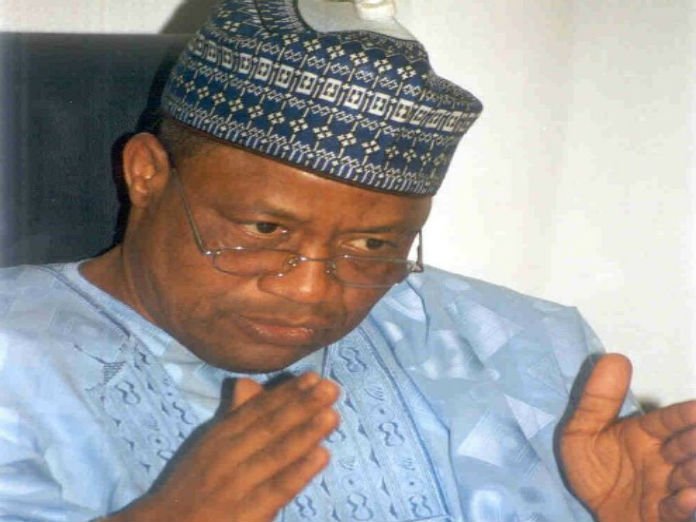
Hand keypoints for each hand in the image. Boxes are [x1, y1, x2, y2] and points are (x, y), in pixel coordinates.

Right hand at [108, 372, 339, 521]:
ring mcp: (236, 486)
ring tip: (332, 414)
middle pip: (269, 427)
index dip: (286, 393)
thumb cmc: (190, 486)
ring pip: (275, 455)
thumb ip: (232, 416)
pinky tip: (321, 456)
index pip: (256, 411)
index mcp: (219, 438)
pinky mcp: (244, 515)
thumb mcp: (206, 446)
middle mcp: (227, 457)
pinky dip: (298, 472)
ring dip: (305, 433)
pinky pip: (275, 490)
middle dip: (302, 406)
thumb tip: (249, 382)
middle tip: (331, 388)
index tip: (313, 377)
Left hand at [560, 353, 695, 521]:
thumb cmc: (594, 470)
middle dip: (694, 442)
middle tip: (695, 437)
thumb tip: (612, 358)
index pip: (670, 420)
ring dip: (694, 471)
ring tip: (691, 467)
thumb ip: (596, 400)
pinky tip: (686, 497)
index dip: (684, 415)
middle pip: (687, 447)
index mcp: (647, 435)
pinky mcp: (664, 516)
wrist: (590, 511)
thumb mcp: (581, 432)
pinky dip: (684, 505)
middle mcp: (664, 460)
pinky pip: (677, 512)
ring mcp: (667, 489)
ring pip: (689, 478)